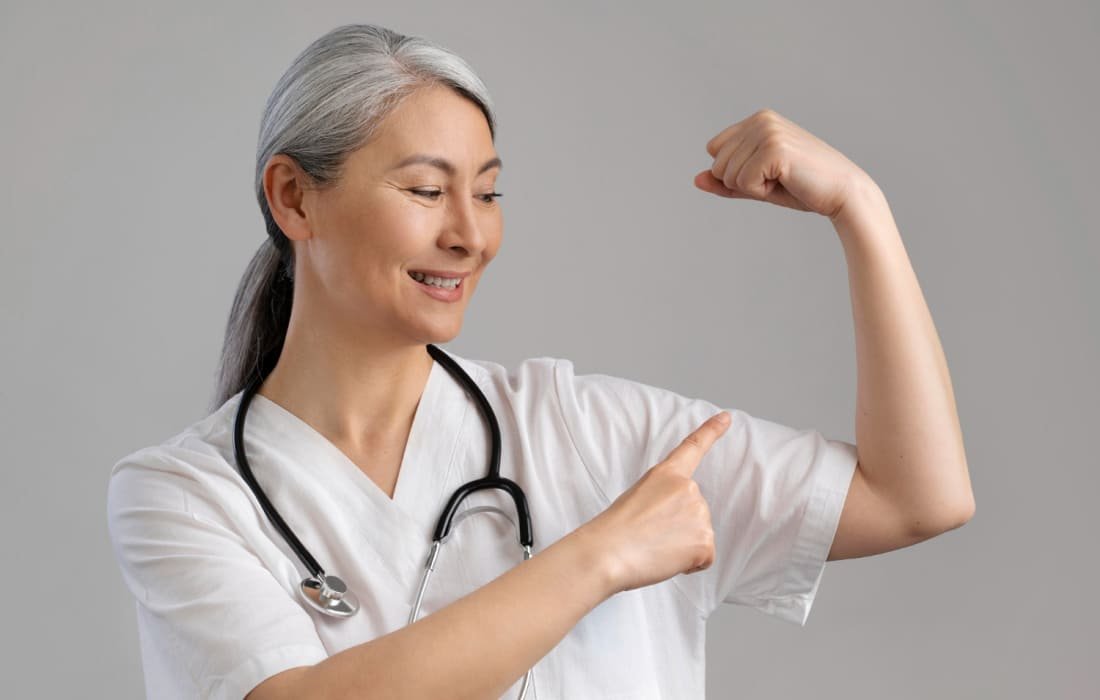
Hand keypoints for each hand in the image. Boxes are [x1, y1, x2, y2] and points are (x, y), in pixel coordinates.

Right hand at [577, 411, 731, 594]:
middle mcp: (688, 488)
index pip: (693, 447)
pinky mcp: (705, 540)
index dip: (712, 431)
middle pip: (695, 511)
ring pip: (699, 535)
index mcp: (666, 474)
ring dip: (683, 547)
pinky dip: (690, 564)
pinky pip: (705, 558)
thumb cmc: (613, 531)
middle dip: (679, 527)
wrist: (607, 553)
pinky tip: (666, 558)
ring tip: (654, 547)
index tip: (727, 417)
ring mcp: (699, 513)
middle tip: (651, 535)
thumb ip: (664, 500)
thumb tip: (678, 524)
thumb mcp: (637, 498)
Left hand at [693, 108, 871, 220]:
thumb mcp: (757, 185)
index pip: (714, 151)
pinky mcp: (774, 149)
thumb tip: (696, 179)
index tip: (769, 173)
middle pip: (717, 164)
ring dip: (754, 188)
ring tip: (785, 180)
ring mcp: (768, 131)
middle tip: (779, 179)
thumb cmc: (803, 188)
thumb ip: (726, 182)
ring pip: (728, 175)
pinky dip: (762, 192)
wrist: (843, 194)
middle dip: (743, 182)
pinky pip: (743, 183)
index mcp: (757, 119)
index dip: (737, 172)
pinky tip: (788, 182)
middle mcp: (761, 120)